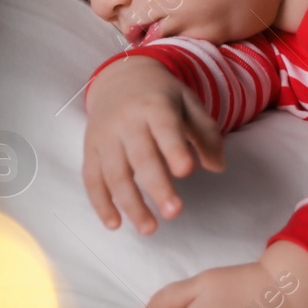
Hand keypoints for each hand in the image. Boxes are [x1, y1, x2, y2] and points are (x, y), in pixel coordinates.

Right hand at [83, 55, 224, 233]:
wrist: (119, 78)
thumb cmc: (162, 97)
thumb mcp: (189, 104)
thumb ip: (206, 133)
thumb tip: (217, 167)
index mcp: (156, 106)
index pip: (165, 129)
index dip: (174, 149)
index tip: (186, 171)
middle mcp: (127, 121)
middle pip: (141, 157)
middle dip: (157, 186)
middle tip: (174, 213)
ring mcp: (105, 136)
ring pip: (114, 173)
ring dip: (130, 204)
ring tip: (149, 229)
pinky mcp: (90, 149)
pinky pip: (92, 179)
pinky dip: (101, 203)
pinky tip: (115, 224)